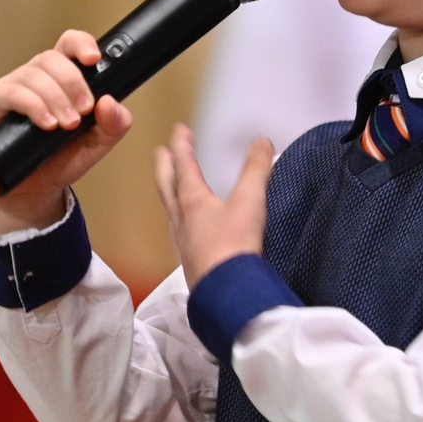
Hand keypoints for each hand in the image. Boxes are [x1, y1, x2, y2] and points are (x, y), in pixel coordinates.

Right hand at [0, 30, 135, 233]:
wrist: (34, 188)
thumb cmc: (63, 157)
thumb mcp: (99, 143)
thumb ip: (114, 124)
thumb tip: (110, 102)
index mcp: (63, 77)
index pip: (69, 44)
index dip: (80, 43)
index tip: (93, 58)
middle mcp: (37, 76)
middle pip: (52, 58)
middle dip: (73, 83)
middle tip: (84, 111)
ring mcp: (13, 86)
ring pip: (33, 74)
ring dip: (55, 98)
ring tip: (67, 125)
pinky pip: (10, 92)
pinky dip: (32, 106)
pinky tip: (46, 124)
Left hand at [153, 124, 273, 285]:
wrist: (228, 291)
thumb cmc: (234, 245)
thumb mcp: (250, 201)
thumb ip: (256, 170)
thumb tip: (261, 142)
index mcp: (192, 200)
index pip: (184, 166)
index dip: (181, 146)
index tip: (178, 130)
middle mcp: (182, 219)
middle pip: (167, 187)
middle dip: (166, 167)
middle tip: (161, 152)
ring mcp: (183, 242)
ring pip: (171, 210)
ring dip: (170, 193)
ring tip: (172, 187)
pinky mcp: (191, 261)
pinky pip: (180, 232)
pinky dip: (181, 220)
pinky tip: (189, 227)